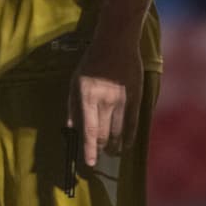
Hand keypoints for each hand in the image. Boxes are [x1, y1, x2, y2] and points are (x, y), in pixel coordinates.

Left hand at [68, 34, 142, 166]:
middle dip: (101, 147)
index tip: (90, 163)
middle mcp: (105, 101)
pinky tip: (127, 144)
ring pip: (119, 132)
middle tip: (100, 153)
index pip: (89, 130)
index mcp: (87, 97)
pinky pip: (134, 123)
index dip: (89, 149)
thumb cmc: (92, 61)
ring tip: (113, 151)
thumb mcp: (75, 81)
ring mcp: (122, 100)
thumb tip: (70, 128)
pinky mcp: (135, 97)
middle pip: (104, 134)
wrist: (116, 42)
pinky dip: (130, 136)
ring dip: (115, 145)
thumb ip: (73, 106)